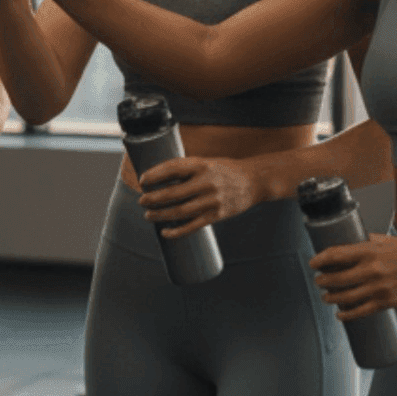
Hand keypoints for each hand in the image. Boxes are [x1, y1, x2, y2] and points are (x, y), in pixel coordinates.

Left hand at [136, 156, 261, 238]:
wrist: (254, 181)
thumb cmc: (225, 170)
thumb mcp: (206, 162)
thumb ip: (186, 169)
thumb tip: (157, 178)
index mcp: (201, 165)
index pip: (172, 168)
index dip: (155, 175)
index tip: (142, 181)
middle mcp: (206, 182)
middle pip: (173, 194)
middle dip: (153, 199)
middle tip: (142, 201)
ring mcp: (212, 200)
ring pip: (180, 211)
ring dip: (160, 215)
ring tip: (148, 215)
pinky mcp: (217, 215)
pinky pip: (193, 225)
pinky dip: (177, 231)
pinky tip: (165, 232)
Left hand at [310, 233, 396, 320]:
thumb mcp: (383, 241)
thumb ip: (364, 244)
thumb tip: (345, 248)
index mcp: (368, 250)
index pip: (335, 255)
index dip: (319, 260)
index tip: (313, 263)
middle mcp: (371, 269)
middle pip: (336, 278)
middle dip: (322, 281)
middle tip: (318, 281)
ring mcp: (378, 287)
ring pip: (345, 297)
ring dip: (331, 298)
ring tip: (325, 297)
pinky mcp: (387, 302)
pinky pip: (361, 311)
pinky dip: (347, 314)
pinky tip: (340, 314)